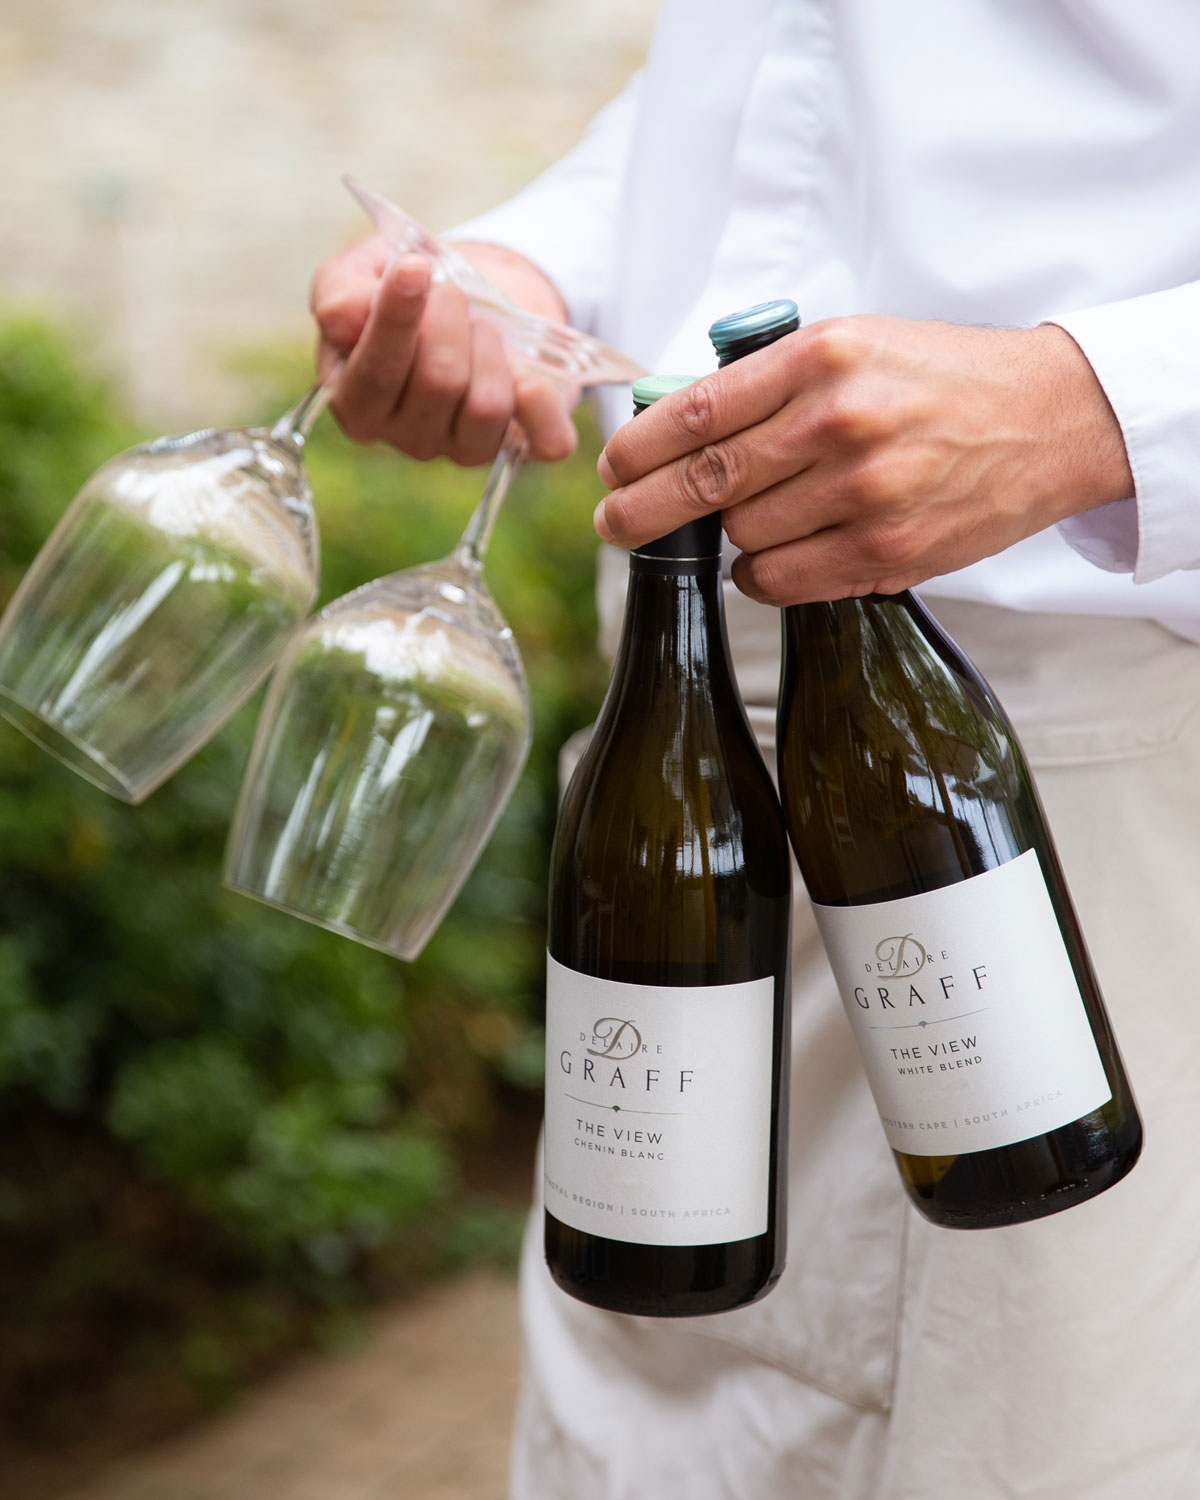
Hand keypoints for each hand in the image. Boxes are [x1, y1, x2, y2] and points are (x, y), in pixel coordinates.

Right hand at [310, 235, 577, 464]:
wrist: (475, 292)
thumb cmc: (408, 290)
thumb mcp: (359, 276)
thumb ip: (340, 294)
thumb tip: (349, 315)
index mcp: (358, 402)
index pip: (375, 376)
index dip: (397, 320)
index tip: (416, 267)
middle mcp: (408, 437)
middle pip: (438, 382)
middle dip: (451, 318)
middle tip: (451, 294)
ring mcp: (465, 448)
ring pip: (486, 404)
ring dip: (489, 345)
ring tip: (481, 327)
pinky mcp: (523, 446)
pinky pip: (545, 442)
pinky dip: (545, 407)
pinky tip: (532, 378)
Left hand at [595, 316, 1134, 603]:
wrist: (1047, 418)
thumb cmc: (939, 379)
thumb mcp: (853, 345)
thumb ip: (770, 381)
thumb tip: (677, 424)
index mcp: (819, 357)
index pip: (697, 411)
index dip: (639, 448)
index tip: (613, 467)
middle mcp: (838, 422)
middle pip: (705, 482)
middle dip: (641, 511)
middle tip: (613, 524)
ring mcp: (864, 491)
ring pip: (742, 536)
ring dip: (723, 539)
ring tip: (736, 525)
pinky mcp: (887, 548)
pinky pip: (782, 579)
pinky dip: (757, 577)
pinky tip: (763, 560)